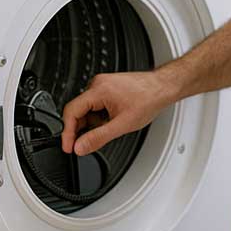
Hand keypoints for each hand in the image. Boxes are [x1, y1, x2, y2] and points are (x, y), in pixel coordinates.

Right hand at [60, 71, 175, 155]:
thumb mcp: (122, 125)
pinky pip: (95, 105)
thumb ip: (98, 138)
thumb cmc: (148, 99)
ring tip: (109, 129)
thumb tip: (80, 147)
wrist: (163, 88)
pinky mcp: (108, 88)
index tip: (68, 146)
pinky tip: (111, 121)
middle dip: (81, 129)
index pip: (71, 112)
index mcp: (98, 89)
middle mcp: (98, 84)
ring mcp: (103, 85)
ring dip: (92, 123)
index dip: (67, 132)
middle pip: (78, 110)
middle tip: (84, 144)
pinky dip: (99, 116)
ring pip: (87, 109)